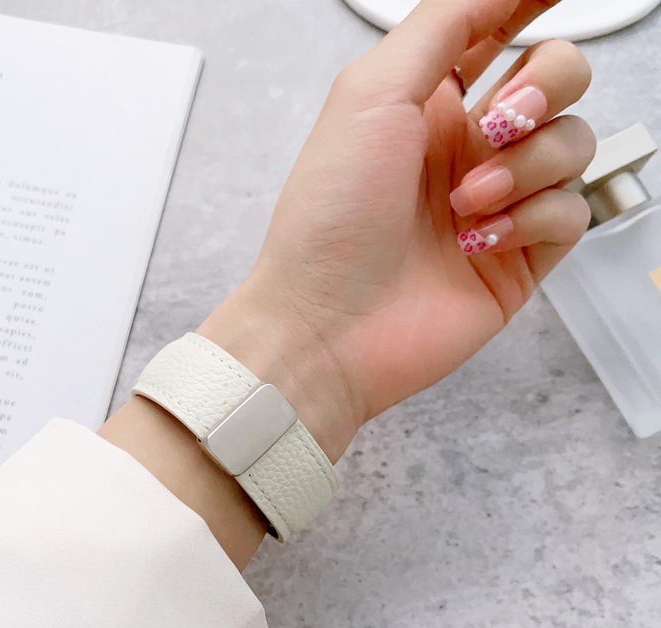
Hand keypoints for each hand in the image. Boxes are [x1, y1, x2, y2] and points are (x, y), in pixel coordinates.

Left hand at [198, 0, 593, 462]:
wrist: (327, 325)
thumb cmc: (328, 220)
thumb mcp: (370, 94)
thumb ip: (442, 26)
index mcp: (425, 103)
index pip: (498, 30)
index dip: (534, 4)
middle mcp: (465, 148)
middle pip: (557, 78)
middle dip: (544, 87)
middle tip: (497, 125)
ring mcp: (497, 202)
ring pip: (572, 143)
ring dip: (524, 167)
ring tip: (463, 206)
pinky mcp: (519, 256)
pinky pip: (571, 211)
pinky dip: (531, 219)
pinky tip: (478, 242)